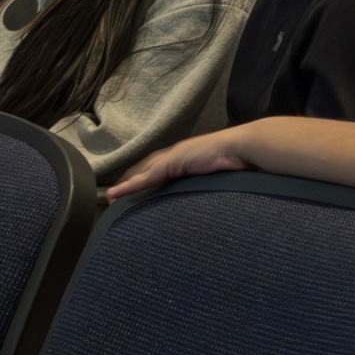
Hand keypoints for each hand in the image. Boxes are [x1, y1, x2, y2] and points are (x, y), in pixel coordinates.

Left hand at [107, 126, 252, 201]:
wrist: (244, 149)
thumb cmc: (238, 165)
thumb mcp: (217, 180)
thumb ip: (206, 187)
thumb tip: (208, 205)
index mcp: (187, 161)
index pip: (159, 171)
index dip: (144, 180)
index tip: (132, 192)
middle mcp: (177, 156)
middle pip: (146, 169)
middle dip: (130, 181)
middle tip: (115, 196)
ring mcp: (174, 157)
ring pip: (143, 172)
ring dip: (126, 184)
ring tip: (110, 198)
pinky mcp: (173, 161)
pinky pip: (147, 176)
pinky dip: (130, 186)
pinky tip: (116, 195)